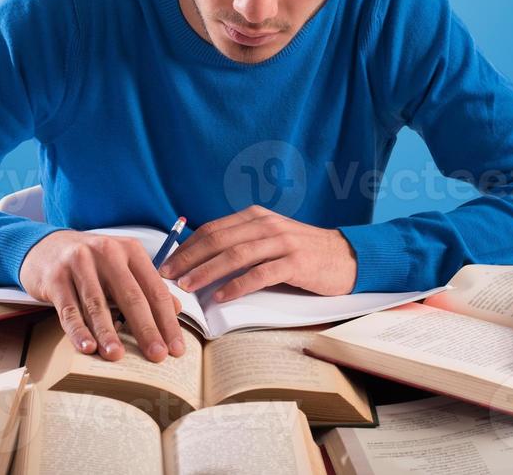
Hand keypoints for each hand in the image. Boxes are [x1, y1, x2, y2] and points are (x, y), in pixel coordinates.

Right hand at [19, 230, 185, 363]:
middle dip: (146, 329)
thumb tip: (177, 309)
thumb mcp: (122, 265)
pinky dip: (78, 330)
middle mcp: (107, 252)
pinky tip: (87, 346)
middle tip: (156, 355)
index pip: (154, 289)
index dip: (167, 320)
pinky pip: (69, 309)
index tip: (175, 348)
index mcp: (130, 250)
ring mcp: (79, 263)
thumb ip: (147, 285)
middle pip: (131, 296)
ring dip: (108, 332)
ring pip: (98, 304)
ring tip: (117, 356)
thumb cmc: (92, 262)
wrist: (46, 246)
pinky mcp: (56, 278)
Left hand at [157, 205, 357, 301]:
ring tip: (187, 287)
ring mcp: (282, 242)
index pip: (212, 229)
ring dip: (207, 271)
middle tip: (167, 276)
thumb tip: (201, 261)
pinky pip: (260, 273)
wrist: (345, 256)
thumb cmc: (302, 252)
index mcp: (255, 216)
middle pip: (219, 239)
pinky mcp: (296, 262)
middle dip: (189, 258)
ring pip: (236, 255)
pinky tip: (221, 296)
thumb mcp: (269, 239)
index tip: (167, 262)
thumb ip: (241, 243)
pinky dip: (238, 285)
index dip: (187, 246)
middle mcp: (266, 224)